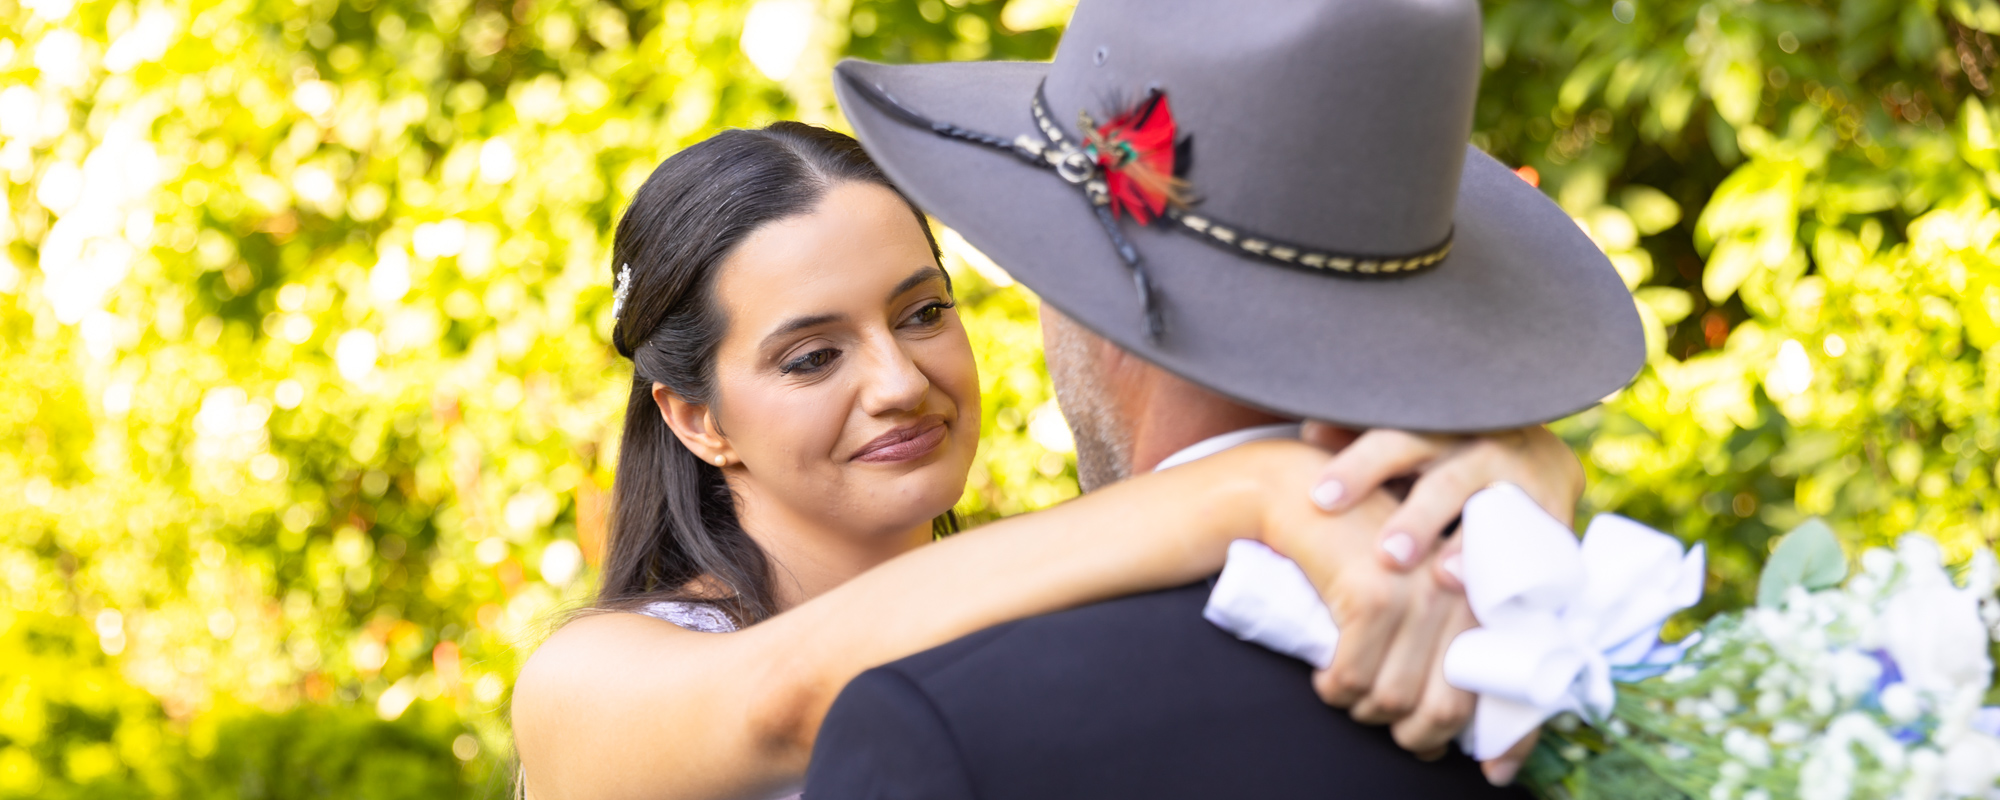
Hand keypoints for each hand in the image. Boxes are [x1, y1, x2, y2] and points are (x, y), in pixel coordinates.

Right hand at [1298, 425, 1578, 783]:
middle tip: (1378, 720)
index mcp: (1481, 599)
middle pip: (1443, 710)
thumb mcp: (1418, 596)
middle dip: (1408, 734)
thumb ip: (1451, 656)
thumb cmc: (1363, 554)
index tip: (1479, 770)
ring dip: (1360, 708)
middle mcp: (1460, 597)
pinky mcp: (1373, 594)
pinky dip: (1333, 687)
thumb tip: (1494, 767)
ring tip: (1346, 690)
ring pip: (1391, 698)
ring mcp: (1419, 594)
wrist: (1306, 494)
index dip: (1497, 743)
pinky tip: (1324, 675)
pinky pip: (1351, 675)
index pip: (1502, 692)